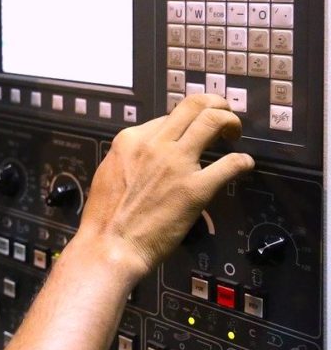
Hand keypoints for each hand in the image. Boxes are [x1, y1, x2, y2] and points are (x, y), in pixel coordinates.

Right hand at [77, 94, 252, 280]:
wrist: (111, 244)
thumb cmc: (106, 216)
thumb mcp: (110, 171)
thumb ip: (131, 156)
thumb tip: (148, 153)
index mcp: (131, 140)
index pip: (168, 116)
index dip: (186, 121)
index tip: (194, 130)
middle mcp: (154, 144)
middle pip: (194, 105)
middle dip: (216, 105)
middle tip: (225, 116)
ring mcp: (176, 164)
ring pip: (213, 121)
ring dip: (230, 122)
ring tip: (234, 133)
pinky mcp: (195, 189)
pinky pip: (230, 164)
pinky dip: (242, 162)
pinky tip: (244, 166)